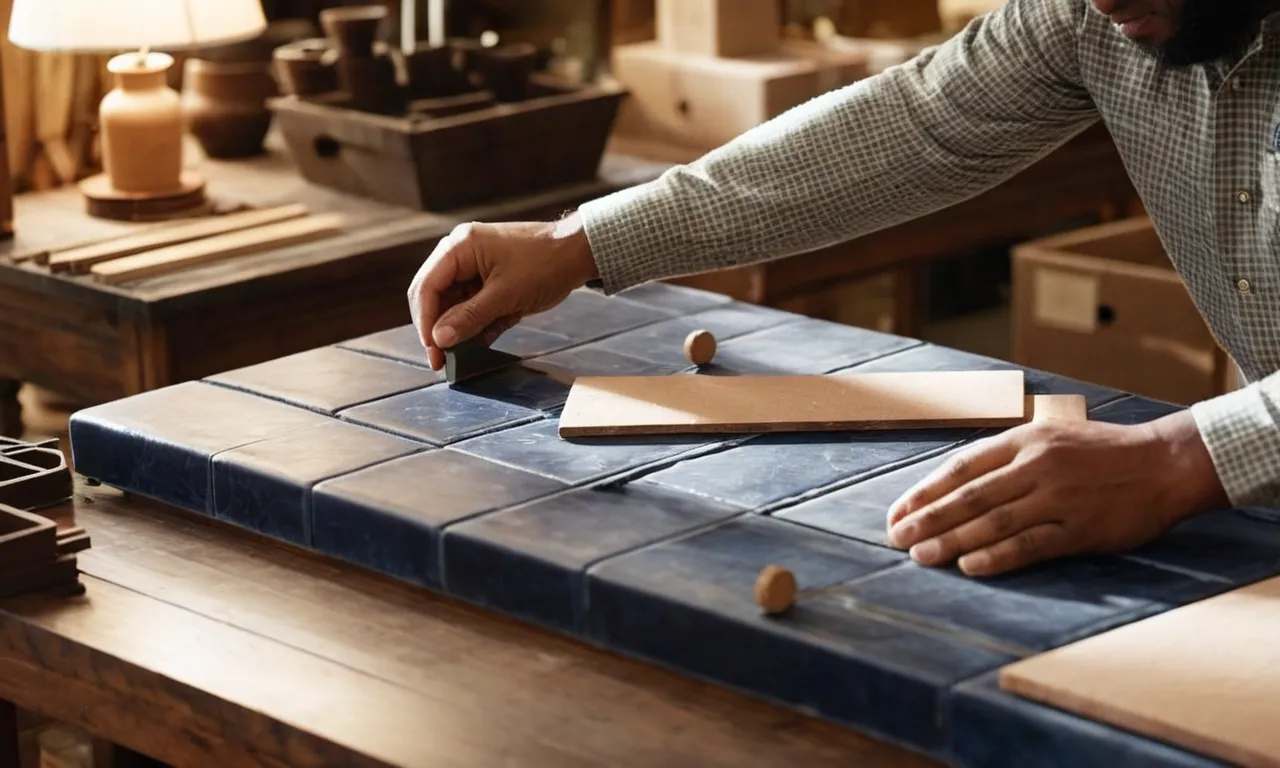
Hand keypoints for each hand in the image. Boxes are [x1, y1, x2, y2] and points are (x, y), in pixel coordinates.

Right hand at [407, 212, 599, 369]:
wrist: (579, 253)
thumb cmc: (545, 264)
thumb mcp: (505, 295)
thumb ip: (469, 317)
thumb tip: (439, 339)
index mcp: (460, 247)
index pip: (427, 286)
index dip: (425, 319)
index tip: (432, 348)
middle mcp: (462, 255)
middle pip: (436, 296)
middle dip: (437, 328)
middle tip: (439, 360)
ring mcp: (476, 269)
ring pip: (454, 305)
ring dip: (457, 331)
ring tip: (457, 358)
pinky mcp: (492, 284)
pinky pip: (474, 308)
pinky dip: (475, 326)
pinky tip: (476, 346)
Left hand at [884, 411, 1228, 576]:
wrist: (1163, 463)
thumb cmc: (1099, 453)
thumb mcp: (1049, 437)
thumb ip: (1006, 458)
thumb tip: (953, 487)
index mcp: (1023, 440)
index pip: (960, 467)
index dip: (925, 492)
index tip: (898, 513)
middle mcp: (1036, 466)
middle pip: (969, 496)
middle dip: (928, 519)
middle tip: (896, 538)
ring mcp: (1058, 497)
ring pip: (993, 521)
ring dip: (952, 540)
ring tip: (920, 556)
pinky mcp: (1080, 528)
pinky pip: (1031, 544)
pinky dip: (998, 556)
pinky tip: (970, 567)